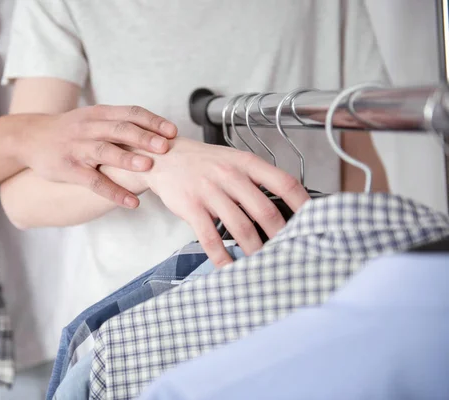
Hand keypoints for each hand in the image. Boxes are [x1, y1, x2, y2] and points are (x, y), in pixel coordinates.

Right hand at [13, 105, 176, 207]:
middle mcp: (88, 128)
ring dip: (127, 159)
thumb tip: (158, 133)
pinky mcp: (69, 169)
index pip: (130, 113)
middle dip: (144, 137)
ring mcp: (78, 148)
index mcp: (99, 113)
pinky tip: (132, 202)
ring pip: (105, 151)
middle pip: (119, 129)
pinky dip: (114, 193)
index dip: (152, 121)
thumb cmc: (71, 130)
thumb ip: (119, 123)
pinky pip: (94, 182)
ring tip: (148, 167)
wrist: (30, 137)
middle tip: (165, 147)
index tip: (172, 131)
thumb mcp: (93, 118)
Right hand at [142, 138, 310, 267]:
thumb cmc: (204, 163)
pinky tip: (230, 267)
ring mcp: (209, 192)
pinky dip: (222, 257)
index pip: (283, 182)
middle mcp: (230, 175)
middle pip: (265, 211)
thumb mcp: (234, 160)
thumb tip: (286, 206)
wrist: (164, 157)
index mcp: (246, 163)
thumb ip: (257, 179)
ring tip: (264, 264)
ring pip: (240, 228)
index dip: (302, 203)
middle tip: (289, 251)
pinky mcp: (191, 207)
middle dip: (280, 236)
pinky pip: (210, 238)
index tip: (314, 221)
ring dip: (255, 250)